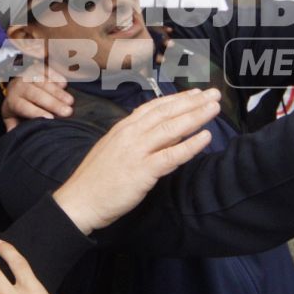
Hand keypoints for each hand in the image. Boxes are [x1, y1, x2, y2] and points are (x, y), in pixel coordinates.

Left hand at [1, 66, 73, 130]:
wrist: (16, 86)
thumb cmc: (18, 106)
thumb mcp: (12, 118)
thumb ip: (15, 128)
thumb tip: (18, 138)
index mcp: (13, 100)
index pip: (23, 106)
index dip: (36, 112)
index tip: (50, 119)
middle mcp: (19, 86)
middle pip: (36, 94)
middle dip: (53, 103)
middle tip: (68, 112)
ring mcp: (28, 74)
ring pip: (43, 83)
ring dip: (58, 92)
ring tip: (70, 101)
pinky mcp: (38, 67)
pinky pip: (47, 71)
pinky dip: (56, 77)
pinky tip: (64, 85)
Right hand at [51, 88, 220, 232]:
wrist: (78, 201)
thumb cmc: (95, 180)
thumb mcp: (114, 150)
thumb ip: (137, 140)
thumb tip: (163, 134)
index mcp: (123, 128)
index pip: (155, 107)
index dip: (177, 98)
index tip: (195, 93)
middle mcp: (131, 134)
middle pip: (167, 112)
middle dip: (193, 102)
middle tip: (214, 93)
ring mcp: (136, 151)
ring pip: (172, 128)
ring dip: (196, 116)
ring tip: (215, 108)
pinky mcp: (142, 171)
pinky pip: (171, 155)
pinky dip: (190, 145)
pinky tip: (206, 137)